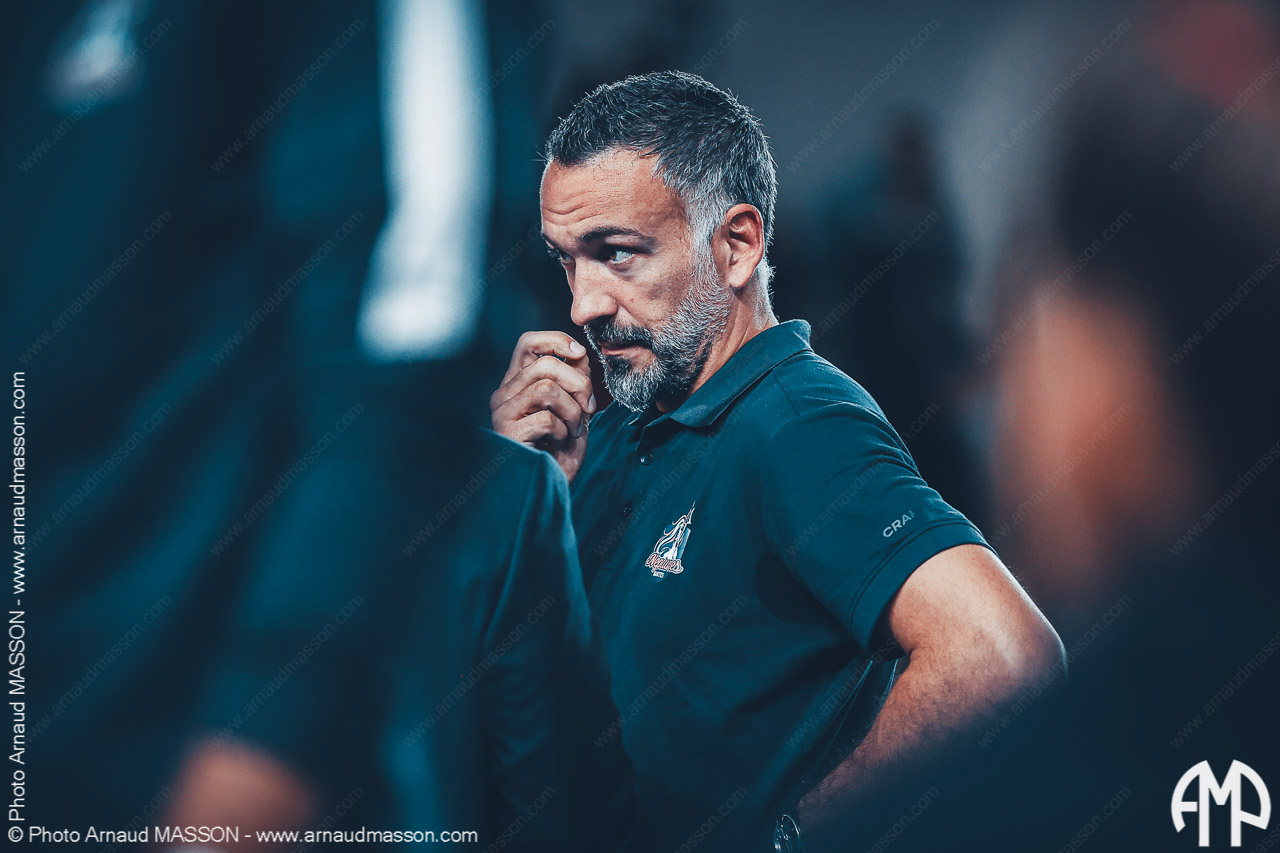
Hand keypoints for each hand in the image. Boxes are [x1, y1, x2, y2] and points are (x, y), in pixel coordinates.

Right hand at [491, 331, 595, 482]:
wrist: (548, 487)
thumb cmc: (559, 452)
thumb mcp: (574, 410)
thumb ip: (573, 382)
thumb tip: (578, 353)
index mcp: (518, 384)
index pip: (528, 343)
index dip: (556, 340)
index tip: (579, 353)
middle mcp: (504, 394)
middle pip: (545, 365)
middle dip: (578, 384)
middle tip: (588, 408)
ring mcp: (503, 413)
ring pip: (546, 388)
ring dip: (572, 411)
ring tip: (574, 430)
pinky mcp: (508, 433)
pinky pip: (546, 418)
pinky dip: (563, 431)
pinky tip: (558, 444)